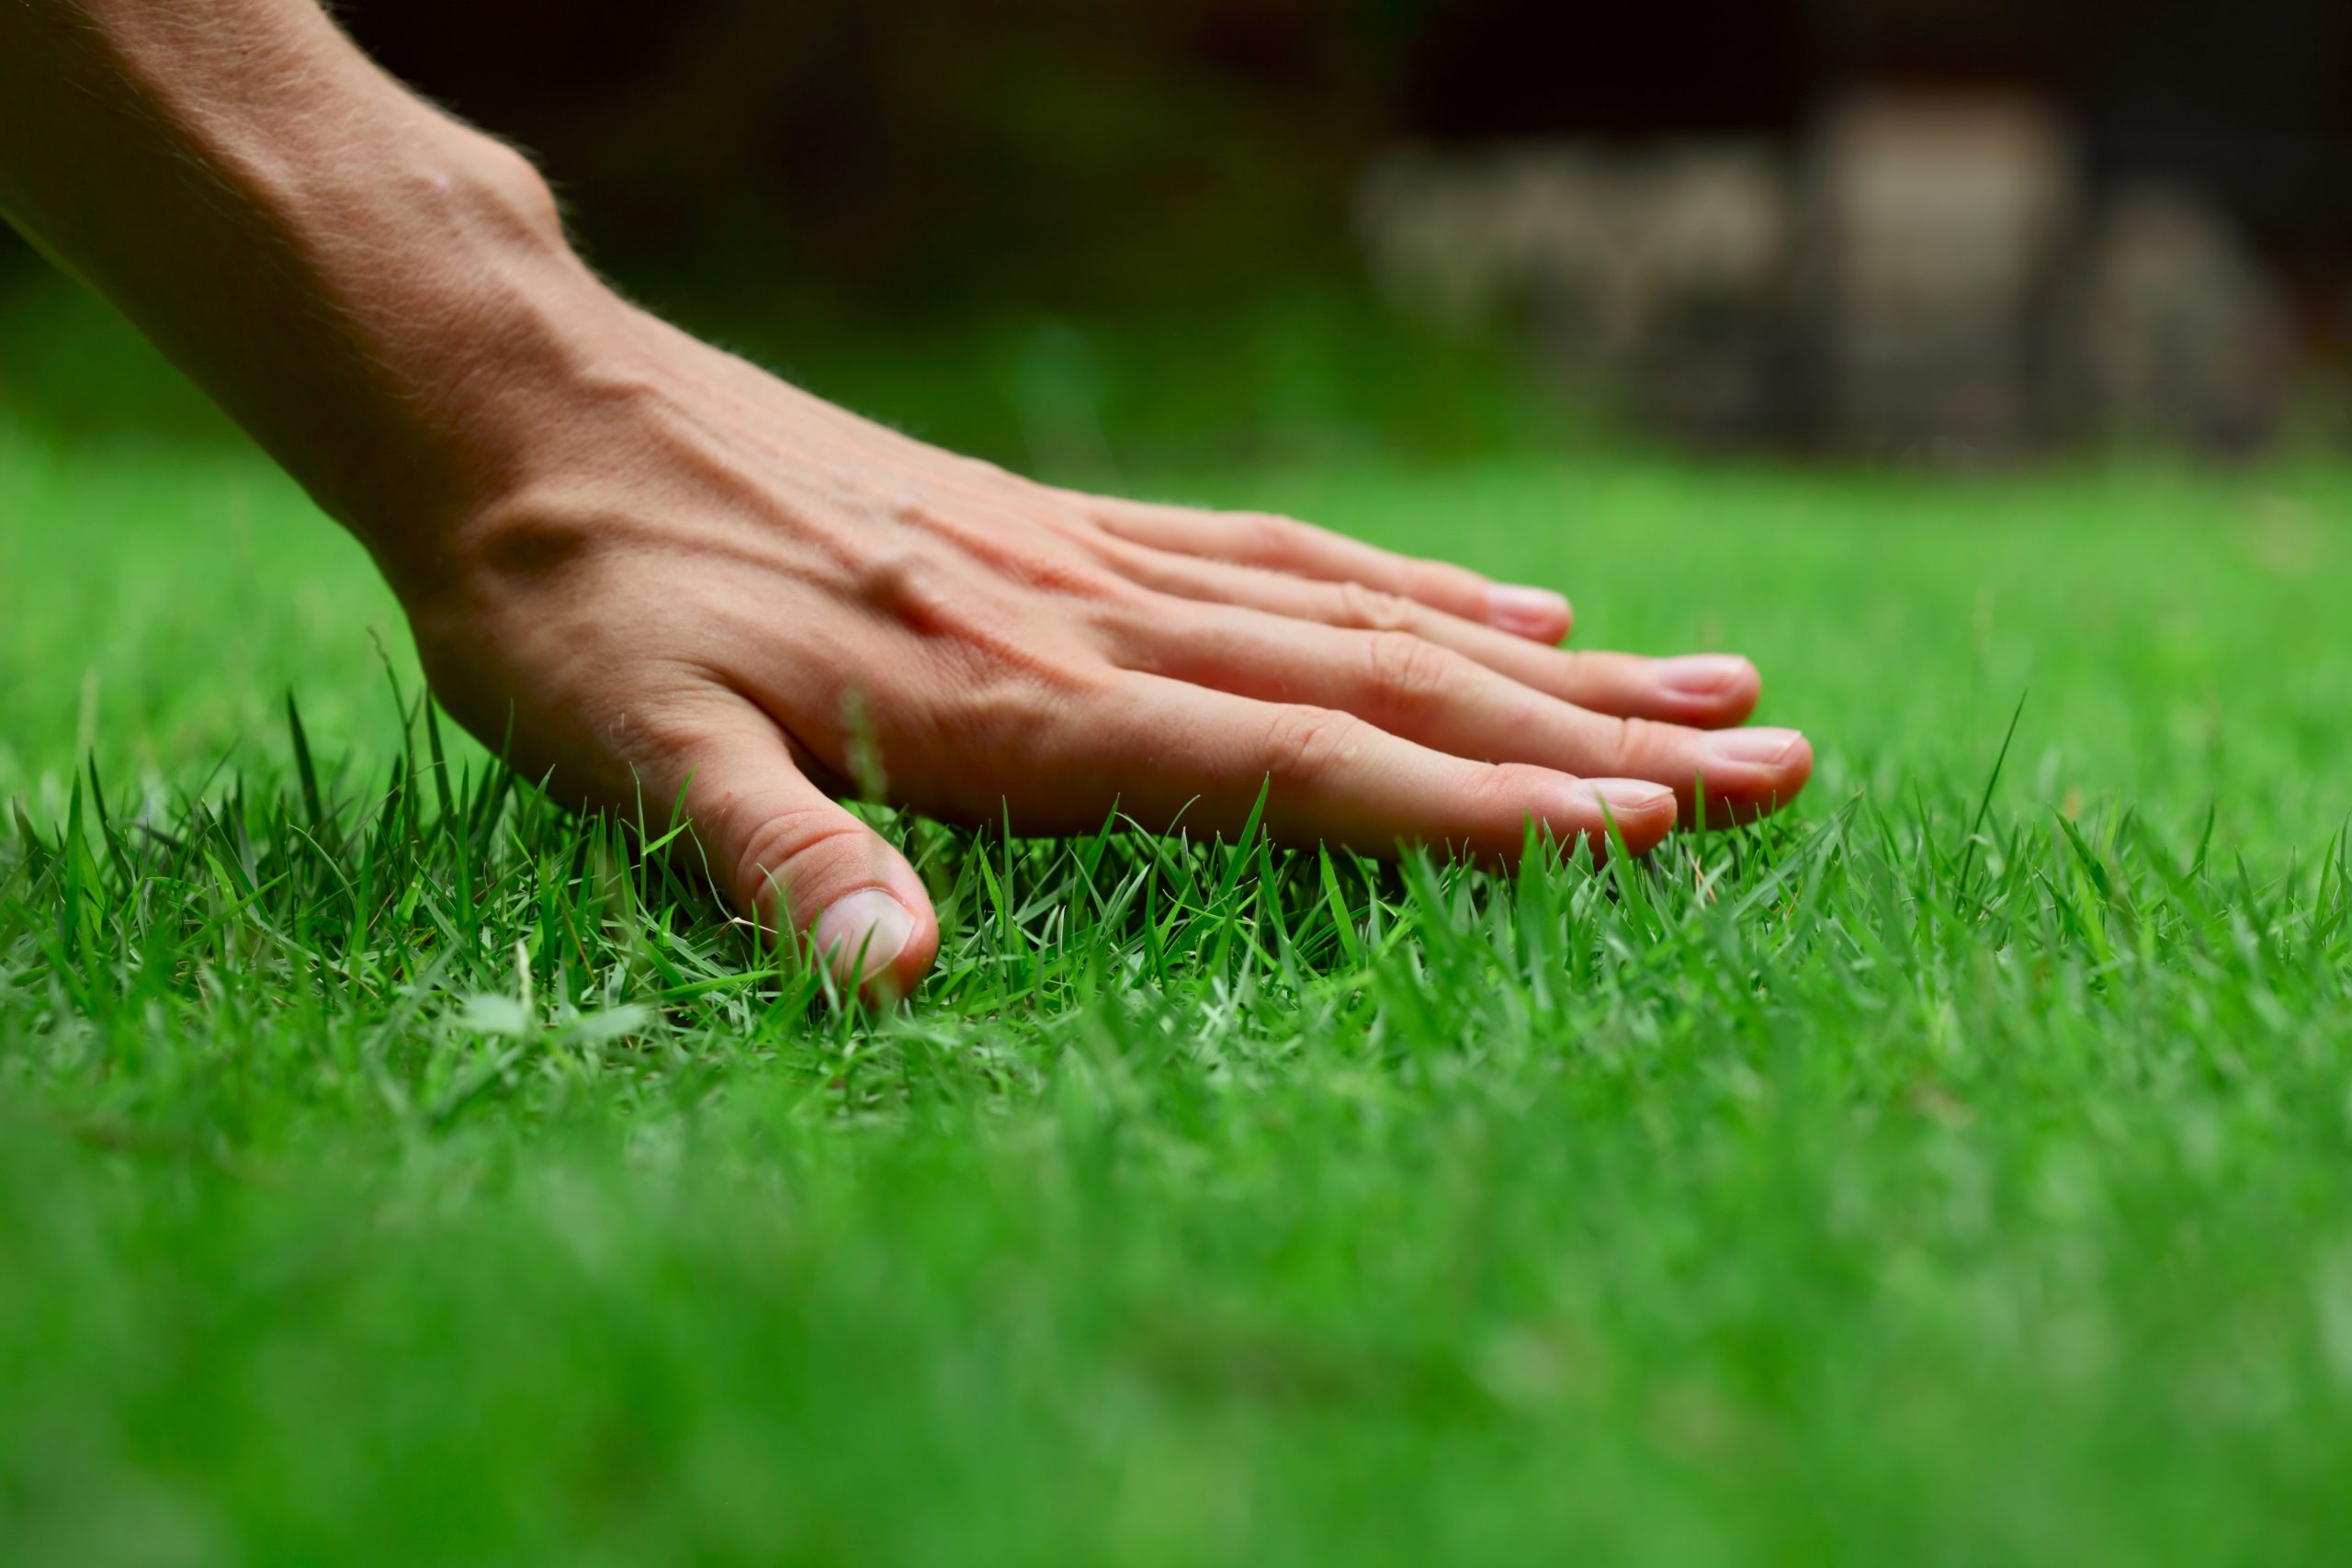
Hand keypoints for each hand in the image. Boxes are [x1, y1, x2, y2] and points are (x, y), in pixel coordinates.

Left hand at [402, 302, 1812, 994]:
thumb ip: (778, 863)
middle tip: (1781, 768)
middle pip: (1385, 684)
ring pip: (1364, 613)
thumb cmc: (574, 603)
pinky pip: (1276, 555)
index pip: (1294, 761)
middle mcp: (1089, 617)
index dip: (1475, 808)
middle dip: (1589, 745)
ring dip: (1547, 668)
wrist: (526, 405)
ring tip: (1711, 686)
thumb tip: (899, 985)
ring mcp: (1090, 560)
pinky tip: (1501, 613)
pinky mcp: (1061, 528)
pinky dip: (1412, 592)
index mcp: (1014, 699)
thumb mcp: (629, 754)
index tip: (1651, 838)